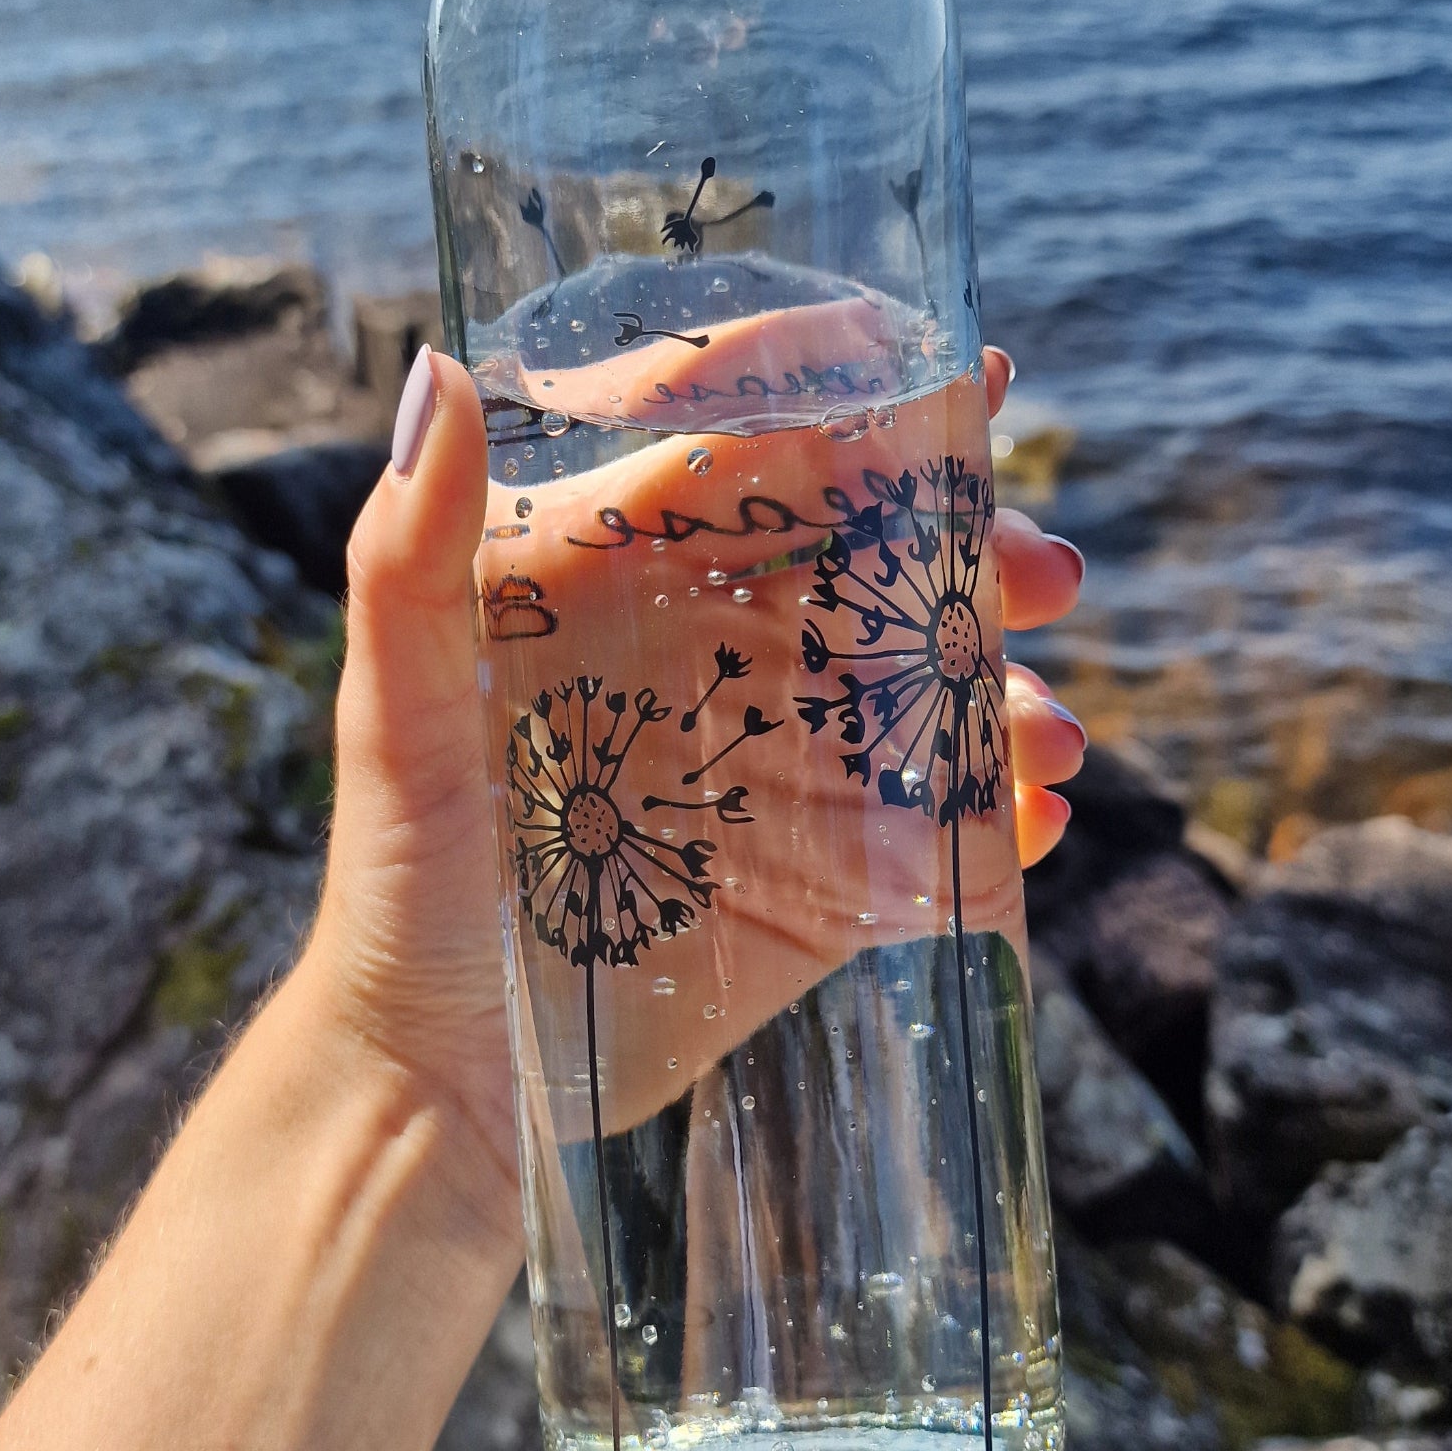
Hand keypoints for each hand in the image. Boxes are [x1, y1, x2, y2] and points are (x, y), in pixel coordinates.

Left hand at [306, 343, 1085, 1225]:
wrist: (439, 1080)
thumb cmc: (398, 879)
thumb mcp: (396, 713)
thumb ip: (407, 554)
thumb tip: (437, 370)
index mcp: (621, 577)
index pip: (754, 449)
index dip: (860, 396)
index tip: (970, 371)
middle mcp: (712, 646)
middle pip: (873, 556)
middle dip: (976, 546)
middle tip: (1048, 573)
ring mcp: (776, 758)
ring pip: (925, 681)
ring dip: (1007, 684)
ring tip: (1055, 733)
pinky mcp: (819, 874)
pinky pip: (940, 818)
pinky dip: (1006, 806)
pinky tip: (1045, 815)